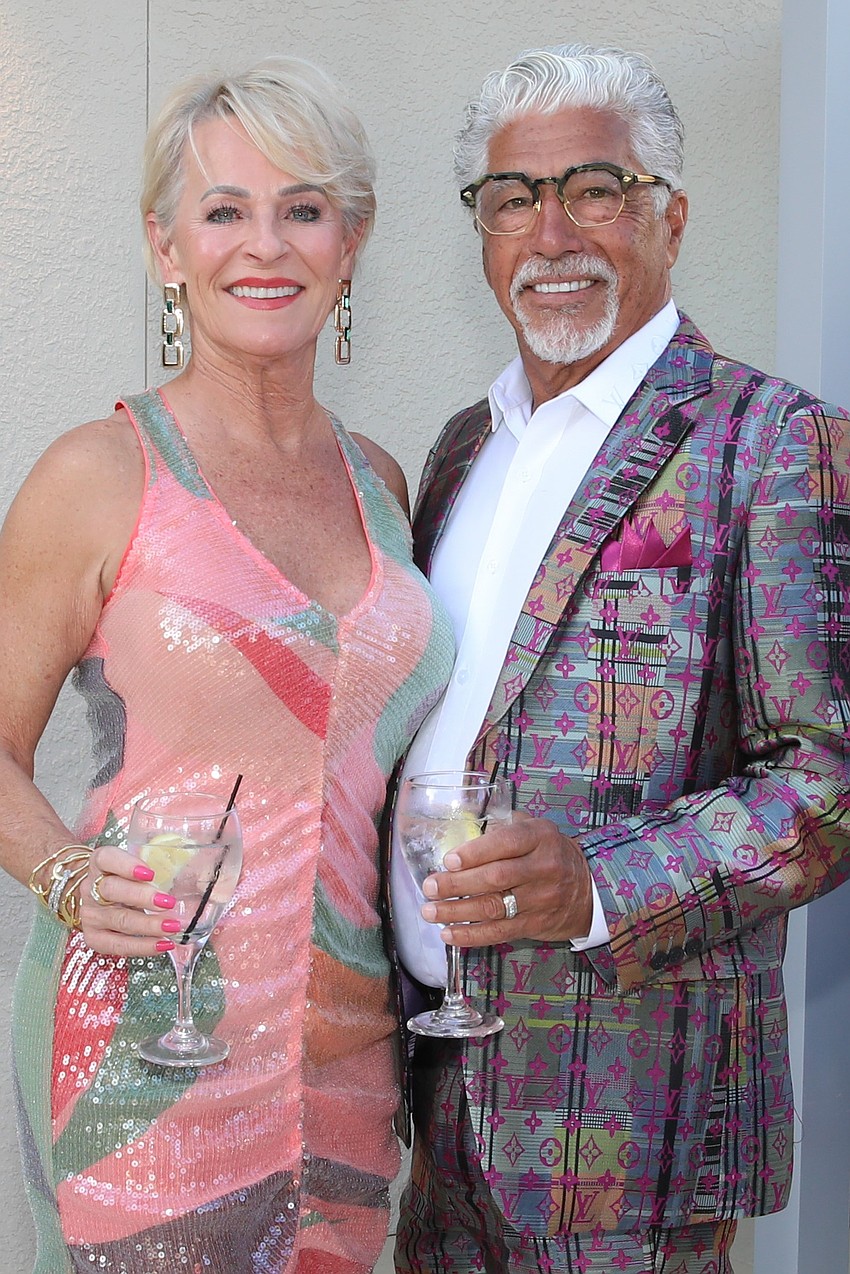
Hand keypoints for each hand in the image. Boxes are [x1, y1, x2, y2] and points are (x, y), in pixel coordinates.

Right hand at [79, 846, 179, 955]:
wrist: (97, 898)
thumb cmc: (126, 879)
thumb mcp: (138, 866)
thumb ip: (161, 865)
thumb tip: (205, 871)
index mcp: (100, 863)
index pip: (106, 858)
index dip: (126, 865)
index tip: (150, 873)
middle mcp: (90, 887)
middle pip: (112, 890)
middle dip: (142, 897)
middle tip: (169, 902)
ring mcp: (90, 914)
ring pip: (117, 919)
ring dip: (147, 925)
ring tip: (172, 927)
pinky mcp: (93, 937)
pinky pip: (117, 945)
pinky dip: (141, 946)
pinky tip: (162, 945)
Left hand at [420, 810, 592, 947]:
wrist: (588, 890)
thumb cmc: (550, 854)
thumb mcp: (536, 830)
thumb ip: (504, 827)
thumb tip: (464, 832)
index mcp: (540, 837)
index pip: (506, 843)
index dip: (475, 852)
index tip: (449, 860)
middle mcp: (543, 867)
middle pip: (495, 877)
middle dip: (457, 884)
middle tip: (430, 887)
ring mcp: (540, 899)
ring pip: (494, 907)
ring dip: (457, 912)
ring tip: (430, 911)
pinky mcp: (534, 924)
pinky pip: (499, 932)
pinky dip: (471, 935)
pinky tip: (448, 933)